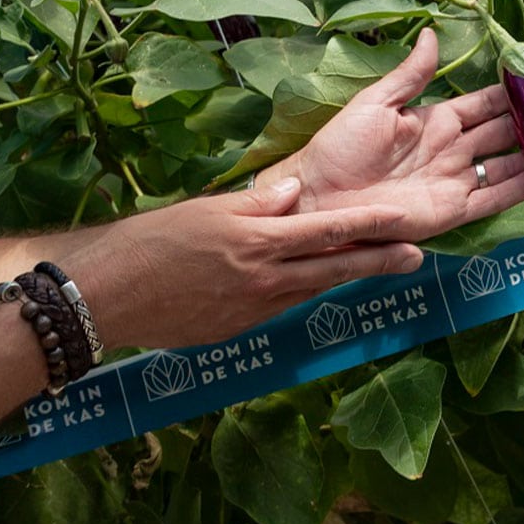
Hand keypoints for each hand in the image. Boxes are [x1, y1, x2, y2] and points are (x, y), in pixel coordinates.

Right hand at [65, 178, 424, 350]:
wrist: (107, 297)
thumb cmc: (151, 243)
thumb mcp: (205, 210)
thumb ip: (255, 205)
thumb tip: (292, 194)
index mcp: (259, 243)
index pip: (328, 230)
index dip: (370, 224)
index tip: (404, 220)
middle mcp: (265, 280)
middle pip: (335, 269)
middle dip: (379, 262)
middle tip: (416, 257)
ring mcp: (253, 310)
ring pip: (311, 290)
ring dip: (346, 279)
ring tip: (379, 267)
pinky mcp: (237, 330)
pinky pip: (281, 307)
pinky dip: (303, 293)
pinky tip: (314, 285)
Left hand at [266, 28, 523, 238]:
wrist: (317, 198)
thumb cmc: (338, 148)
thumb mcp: (374, 103)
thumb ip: (410, 74)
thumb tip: (435, 33)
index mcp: (435, 119)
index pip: (486, 103)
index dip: (517, 92)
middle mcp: (452, 149)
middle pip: (507, 131)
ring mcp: (455, 180)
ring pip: (510, 163)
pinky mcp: (453, 211)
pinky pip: (495, 196)